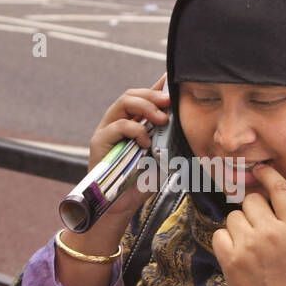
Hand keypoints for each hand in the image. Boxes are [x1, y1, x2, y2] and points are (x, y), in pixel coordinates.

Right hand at [83, 74, 169, 233]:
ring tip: (162, 119)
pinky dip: (135, 130)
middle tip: (170, 102)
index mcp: (133, 122)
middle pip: (132, 94)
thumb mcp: (162, 158)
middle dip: (153, 95)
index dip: (157, 85)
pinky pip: (117, 126)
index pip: (144, 97)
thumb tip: (186, 127)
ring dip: (145, 106)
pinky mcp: (99, 141)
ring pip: (123, 103)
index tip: (172, 79)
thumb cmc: (141, 183)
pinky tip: (146, 142)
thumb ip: (169, 141)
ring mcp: (107, 130)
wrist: (121, 205)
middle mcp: (118, 122)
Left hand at [210, 164, 285, 285]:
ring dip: (239, 224)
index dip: (268, 175)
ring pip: (233, 216)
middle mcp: (270, 233)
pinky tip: (237, 250)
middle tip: (259, 224)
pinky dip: (225, 239)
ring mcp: (248, 246)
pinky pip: (219, 234)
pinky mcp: (231, 260)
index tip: (261, 170)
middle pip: (251, 200)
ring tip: (249, 241)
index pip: (278, 189)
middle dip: (254, 208)